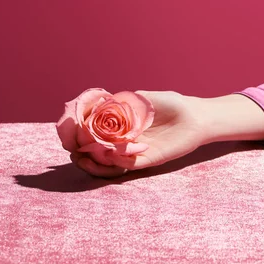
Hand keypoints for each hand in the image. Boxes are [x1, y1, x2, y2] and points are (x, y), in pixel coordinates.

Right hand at [76, 91, 206, 177]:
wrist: (196, 117)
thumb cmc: (171, 104)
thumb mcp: (141, 99)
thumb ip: (119, 105)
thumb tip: (94, 112)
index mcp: (116, 122)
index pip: (87, 130)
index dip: (73, 131)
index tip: (67, 130)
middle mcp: (121, 139)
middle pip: (91, 150)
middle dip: (78, 150)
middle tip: (73, 148)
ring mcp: (132, 151)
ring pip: (105, 163)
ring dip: (93, 161)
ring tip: (85, 158)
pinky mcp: (146, 160)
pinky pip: (126, 165)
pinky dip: (116, 160)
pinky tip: (114, 152)